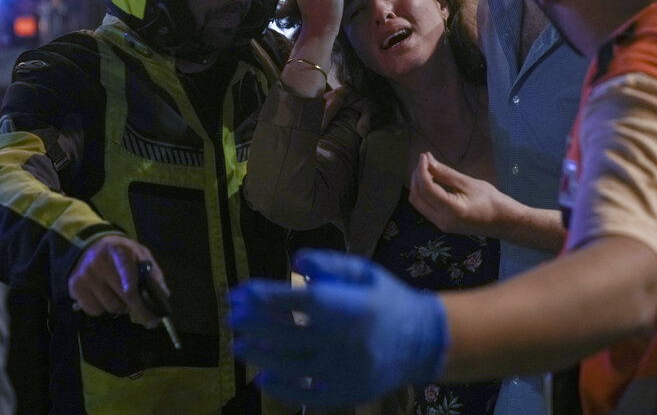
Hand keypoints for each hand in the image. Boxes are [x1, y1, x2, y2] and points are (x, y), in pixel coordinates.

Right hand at [68, 234, 165, 327]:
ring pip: (109, 307)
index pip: (124, 266)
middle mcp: (99, 262)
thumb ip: (152, 273)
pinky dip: (102, 309)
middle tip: (147, 315)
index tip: (131, 292)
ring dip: (119, 307)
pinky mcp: (74, 287)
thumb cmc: (121, 253)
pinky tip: (104, 297)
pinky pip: (93, 311)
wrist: (91, 245)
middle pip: (121, 295)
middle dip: (138, 308)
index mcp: (119, 251)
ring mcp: (85, 276)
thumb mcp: (139, 254)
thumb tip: (163, 295)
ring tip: (119, 295)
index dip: (128, 281)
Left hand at [230, 249, 448, 407]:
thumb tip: (295, 262)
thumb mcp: (365, 272)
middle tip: (232, 317)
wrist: (424, 341)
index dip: (266, 296)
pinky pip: (306, 394)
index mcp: (350, 307)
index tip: (241, 291)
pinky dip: (281, 388)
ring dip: (259, 354)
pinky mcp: (345, 392)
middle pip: (287, 333)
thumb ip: (331, 265)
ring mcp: (344, 371)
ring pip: (290, 365)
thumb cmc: (387, 300)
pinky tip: (263, 377)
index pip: (299, 301)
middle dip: (253, 324)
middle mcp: (345, 340)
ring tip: (239, 345)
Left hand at [409, 152, 504, 236]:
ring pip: (419, 203)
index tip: (424, 156)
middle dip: (417, 177)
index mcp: (451, 210)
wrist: (504, 222)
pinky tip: (431, 180)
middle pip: (417, 197)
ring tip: (426, 168)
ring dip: (418, 184)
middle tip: (424, 160)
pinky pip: (426, 207)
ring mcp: (441, 224)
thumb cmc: (492, 201)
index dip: (421, 170)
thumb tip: (428, 161)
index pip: (426, 189)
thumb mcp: (469, 183)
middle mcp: (442, 221)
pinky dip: (424, 192)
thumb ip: (446, 173)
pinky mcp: (442, 223)